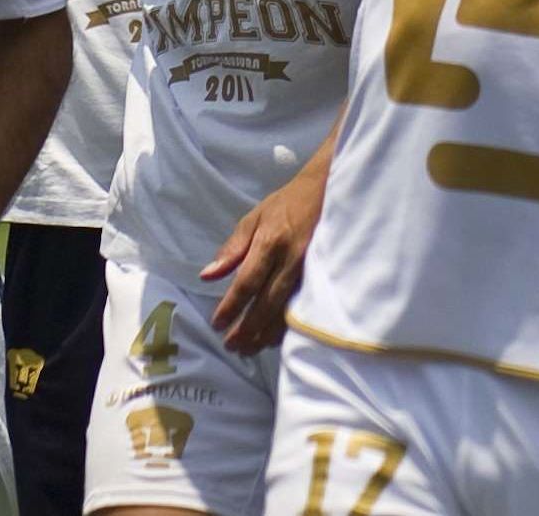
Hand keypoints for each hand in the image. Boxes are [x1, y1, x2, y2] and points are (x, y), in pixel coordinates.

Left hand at [202, 163, 326, 353]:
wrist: (331, 189)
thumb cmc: (288, 203)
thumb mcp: (255, 217)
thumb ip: (232, 248)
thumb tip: (207, 276)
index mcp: (271, 241)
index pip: (247, 283)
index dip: (231, 307)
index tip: (216, 324)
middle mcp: (292, 258)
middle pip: (267, 303)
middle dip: (247, 329)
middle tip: (231, 346)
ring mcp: (312, 269)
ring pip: (288, 310)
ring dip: (266, 334)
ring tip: (250, 349)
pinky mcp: (325, 275)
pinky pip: (305, 308)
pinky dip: (289, 326)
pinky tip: (276, 337)